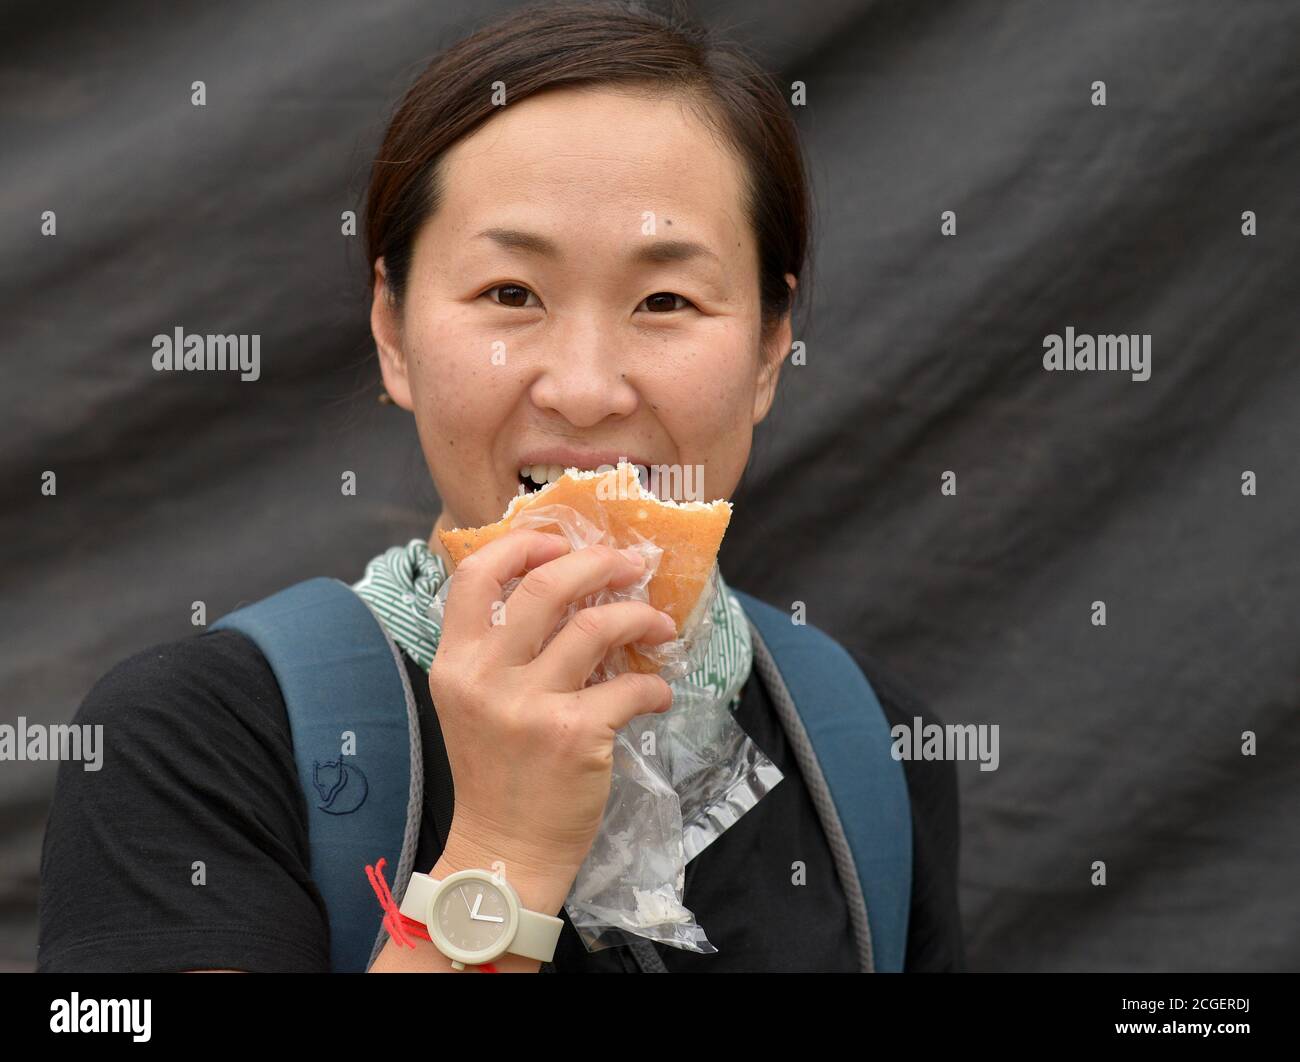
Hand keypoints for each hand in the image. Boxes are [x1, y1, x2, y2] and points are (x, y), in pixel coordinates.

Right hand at [427, 529, 676, 905]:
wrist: (503, 850)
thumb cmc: (496, 771)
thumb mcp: (474, 701)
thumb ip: (499, 649)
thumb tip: (564, 589)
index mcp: (456, 662)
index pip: (478, 575)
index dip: (525, 546)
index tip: (562, 544)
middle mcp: (486, 676)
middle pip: (547, 586)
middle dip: (599, 563)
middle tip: (631, 565)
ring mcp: (530, 706)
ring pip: (597, 626)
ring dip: (640, 616)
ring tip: (658, 624)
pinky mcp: (574, 736)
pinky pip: (631, 687)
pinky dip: (654, 685)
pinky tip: (656, 695)